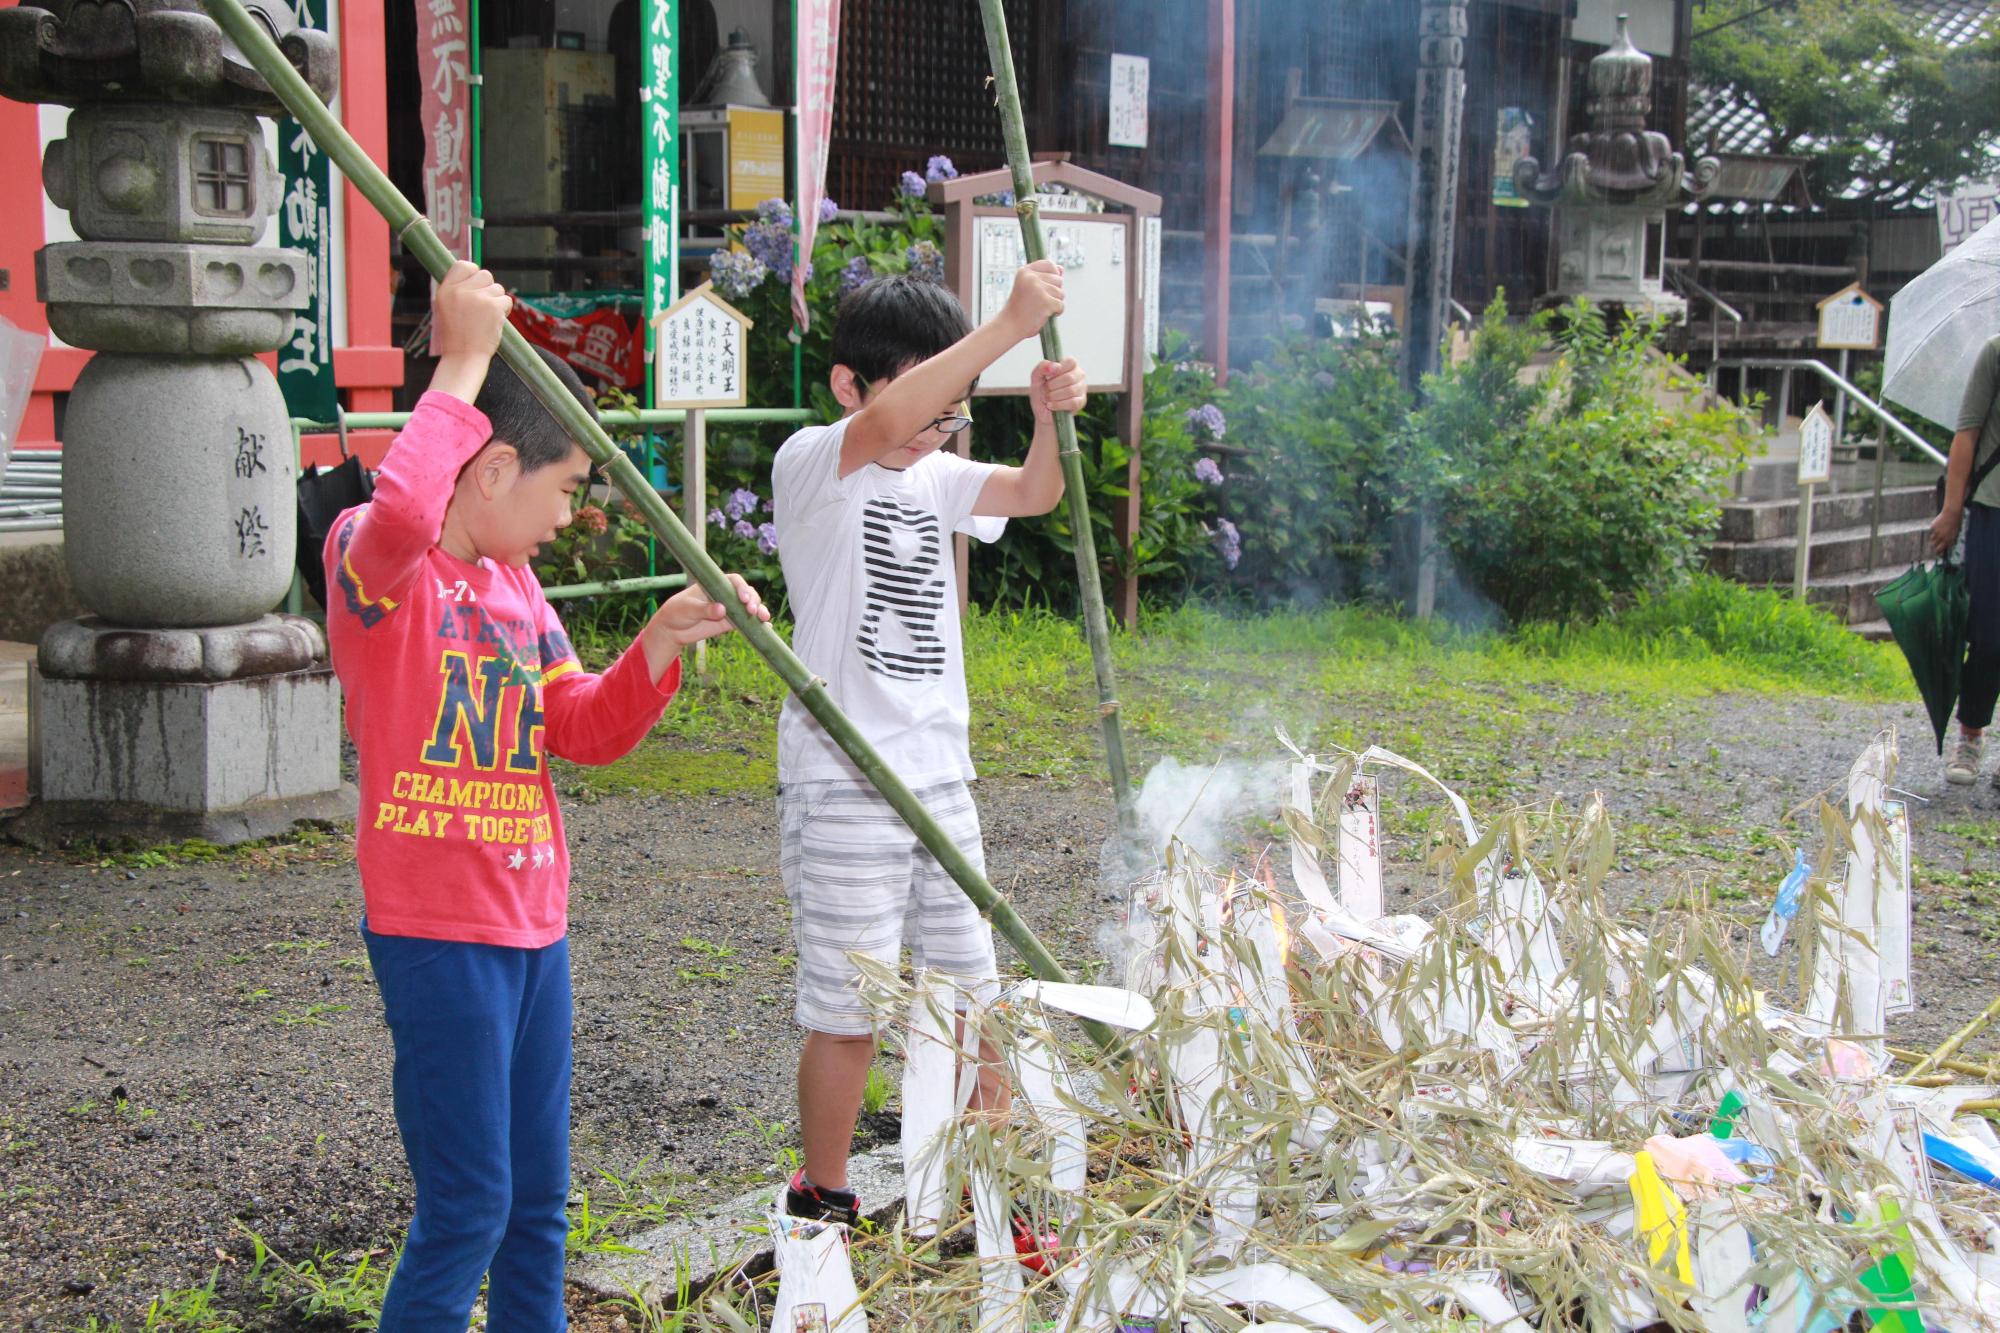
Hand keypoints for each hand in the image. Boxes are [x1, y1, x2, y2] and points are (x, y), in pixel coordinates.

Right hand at [432, 261, 511, 361]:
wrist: (463, 358)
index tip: (476, 285)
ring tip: (486, 318)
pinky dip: (505, 311)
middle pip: (485, 274)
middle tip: (483, 307)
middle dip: (488, 288)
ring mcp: (478, 297)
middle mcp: (461, 290)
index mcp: (446, 289)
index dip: (473, 273)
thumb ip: (458, 290)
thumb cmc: (456, 337)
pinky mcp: (493, 307)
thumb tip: (475, 274)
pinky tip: (494, 322)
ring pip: (498, 288)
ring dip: (497, 301)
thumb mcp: (445, 308)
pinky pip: (507, 300)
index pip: (463, 265)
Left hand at [651, 573, 769, 646]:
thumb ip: (704, 609)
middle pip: (747, 593)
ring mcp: (730, 609)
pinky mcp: (731, 623)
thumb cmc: (677, 612)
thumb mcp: (688, 609)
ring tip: (764, 619)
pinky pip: (747, 622)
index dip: (742, 588)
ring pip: (750, 607)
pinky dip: (758, 625)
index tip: (743, 599)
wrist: (673, 629)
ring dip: (759, 611)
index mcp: (715, 584)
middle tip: (751, 611)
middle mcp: (726, 595)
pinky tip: (767, 628)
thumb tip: (722, 610)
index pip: (734, 581)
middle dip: (753, 600)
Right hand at [1000, 260, 1063, 340]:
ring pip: (1061, 293)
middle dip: (1054, 292)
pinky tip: (1044, 315)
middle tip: (1039, 302)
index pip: (1049, 264)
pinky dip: (1057, 312)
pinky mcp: (1045, 301)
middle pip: (1058, 279)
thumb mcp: (1028, 288)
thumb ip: (1044, 278)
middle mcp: (1031, 277)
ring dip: (1055, 303)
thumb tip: (1061, 269)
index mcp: (1025, 271)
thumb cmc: (1019, 309)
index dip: (1053, 275)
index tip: (1046, 287)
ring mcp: (1038, 289)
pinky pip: (1061, 305)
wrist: (1009, 326)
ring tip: (1040, 309)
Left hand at [1028, 357, 1085, 422]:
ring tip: (1047, 398)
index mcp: (1069, 366)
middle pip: (1069, 378)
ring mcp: (1082, 389)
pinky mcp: (1081, 402)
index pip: (1071, 362)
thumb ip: (1041, 368)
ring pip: (1071, 390)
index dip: (1058, 369)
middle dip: (1052, 386)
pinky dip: (1058, 404)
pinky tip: (1051, 405)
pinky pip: (1072, 402)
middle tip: (1044, 390)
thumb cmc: (1041, 393)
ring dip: (1053, 396)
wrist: (1042, 412)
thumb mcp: (1036, 378)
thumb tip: (1054, 365)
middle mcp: (1079, 375)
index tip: (1048, 376)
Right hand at [1932, 505, 1963, 557]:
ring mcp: (1936, 532)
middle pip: (1934, 545)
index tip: (1937, 552)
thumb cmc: (1955, 523)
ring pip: (1932, 538)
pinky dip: (1933, 530)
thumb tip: (1946, 544)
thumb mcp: (1955, 532)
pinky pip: (1931, 531)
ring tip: (1938, 534)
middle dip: (1934, 545)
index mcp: (1948, 539)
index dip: (1938, 551)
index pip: (1940, 549)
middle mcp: (1941, 537)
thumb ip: (1950, 539)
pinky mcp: (1933, 527)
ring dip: (1934, 538)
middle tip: (1934, 545)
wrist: (1952, 513)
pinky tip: (1938, 526)